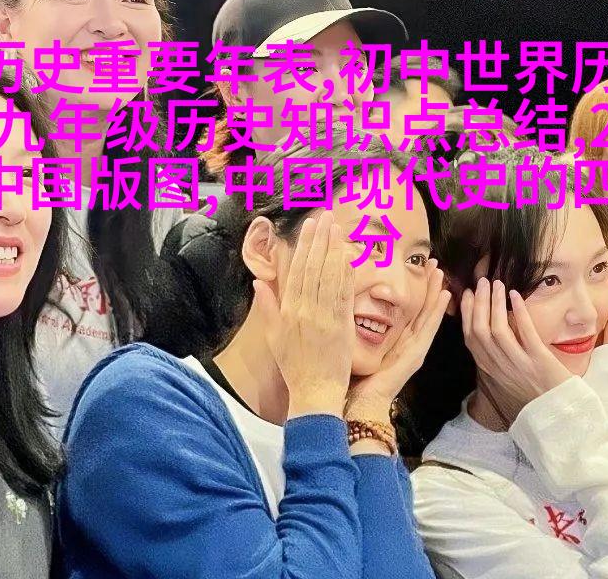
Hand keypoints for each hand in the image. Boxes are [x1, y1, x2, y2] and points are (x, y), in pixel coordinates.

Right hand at [252, 212, 353, 419]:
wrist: (313, 392)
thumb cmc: (294, 366)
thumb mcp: (273, 336)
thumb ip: (266, 307)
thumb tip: (258, 282)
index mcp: (288, 311)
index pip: (297, 270)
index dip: (304, 246)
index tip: (309, 226)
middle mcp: (305, 310)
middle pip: (313, 268)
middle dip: (320, 240)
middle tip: (325, 216)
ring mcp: (324, 317)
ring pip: (329, 277)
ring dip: (334, 250)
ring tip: (338, 228)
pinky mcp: (341, 325)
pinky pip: (344, 294)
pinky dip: (346, 274)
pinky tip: (350, 257)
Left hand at [346, 259, 449, 421]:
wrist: (361, 405)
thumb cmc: (354, 378)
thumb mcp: (356, 344)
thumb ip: (355, 326)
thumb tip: (342, 301)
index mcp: (394, 340)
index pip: (407, 310)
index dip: (413, 289)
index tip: (415, 267)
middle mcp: (408, 343)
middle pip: (421, 309)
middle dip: (428, 286)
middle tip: (433, 262)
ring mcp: (415, 349)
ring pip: (429, 315)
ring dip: (436, 293)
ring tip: (440, 272)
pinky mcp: (417, 355)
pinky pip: (429, 329)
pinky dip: (438, 312)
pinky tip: (445, 296)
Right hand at [459, 278, 573, 422]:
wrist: (558, 414)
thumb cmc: (534, 394)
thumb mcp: (507, 377)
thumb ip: (497, 357)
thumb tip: (490, 329)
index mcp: (490, 369)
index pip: (469, 337)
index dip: (467, 313)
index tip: (468, 293)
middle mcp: (499, 367)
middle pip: (479, 330)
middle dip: (479, 302)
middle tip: (482, 281)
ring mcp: (518, 364)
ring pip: (497, 330)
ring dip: (495, 303)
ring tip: (498, 284)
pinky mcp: (539, 362)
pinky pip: (526, 333)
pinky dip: (518, 312)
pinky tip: (516, 296)